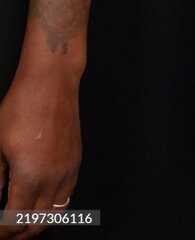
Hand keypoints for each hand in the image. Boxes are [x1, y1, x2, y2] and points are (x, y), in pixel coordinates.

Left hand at [0, 70, 80, 238]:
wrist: (51, 82)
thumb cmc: (22, 107)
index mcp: (30, 179)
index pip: (14, 221)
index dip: (2, 232)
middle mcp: (53, 179)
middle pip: (37, 225)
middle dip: (18, 234)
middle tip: (5, 232)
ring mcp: (68, 170)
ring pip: (55, 214)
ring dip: (37, 224)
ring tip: (21, 223)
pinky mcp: (75, 160)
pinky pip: (66, 196)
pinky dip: (53, 207)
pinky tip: (41, 201)